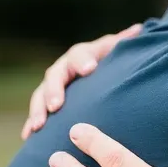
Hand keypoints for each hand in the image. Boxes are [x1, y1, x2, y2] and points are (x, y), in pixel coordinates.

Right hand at [21, 24, 142, 138]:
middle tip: (56, 105)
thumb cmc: (111, 62)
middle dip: (53, 90)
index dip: (83, 61)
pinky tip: (27, 137)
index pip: (79, 55)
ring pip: (40, 96)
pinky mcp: (47, 103)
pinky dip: (30, 124)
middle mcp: (63, 68)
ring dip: (38, 110)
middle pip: (54, 76)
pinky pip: (37, 113)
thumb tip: (139, 29)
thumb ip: (125, 44)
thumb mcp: (116, 52)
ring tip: (39, 126)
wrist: (97, 73)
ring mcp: (52, 86)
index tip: (90, 69)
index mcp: (82, 55)